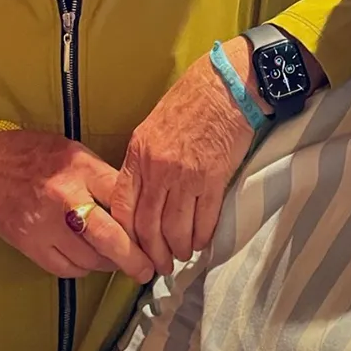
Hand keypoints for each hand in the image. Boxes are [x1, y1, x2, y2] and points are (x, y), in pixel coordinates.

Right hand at [0, 129, 154, 281]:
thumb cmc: (34, 155)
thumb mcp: (74, 152)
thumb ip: (102, 176)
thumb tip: (134, 202)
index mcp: (79, 169)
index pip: (122, 198)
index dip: (143, 219)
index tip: (156, 231)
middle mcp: (64, 198)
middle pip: (109, 237)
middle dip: (134, 258)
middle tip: (148, 269)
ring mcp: (45, 225)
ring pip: (90, 258)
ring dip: (109, 264)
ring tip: (119, 260)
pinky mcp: (31, 245)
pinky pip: (67, 268)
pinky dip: (83, 269)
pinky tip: (90, 260)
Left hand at [111, 38, 259, 275]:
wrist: (227, 84)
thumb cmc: (192, 100)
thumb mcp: (153, 126)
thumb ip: (143, 160)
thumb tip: (141, 192)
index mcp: (138, 154)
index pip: (123, 207)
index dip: (127, 235)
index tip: (132, 249)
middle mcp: (158, 169)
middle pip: (147, 226)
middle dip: (153, 253)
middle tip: (159, 266)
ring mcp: (186, 176)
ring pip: (175, 229)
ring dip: (179, 249)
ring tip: (182, 255)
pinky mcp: (214, 179)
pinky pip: (204, 220)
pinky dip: (202, 237)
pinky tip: (202, 243)